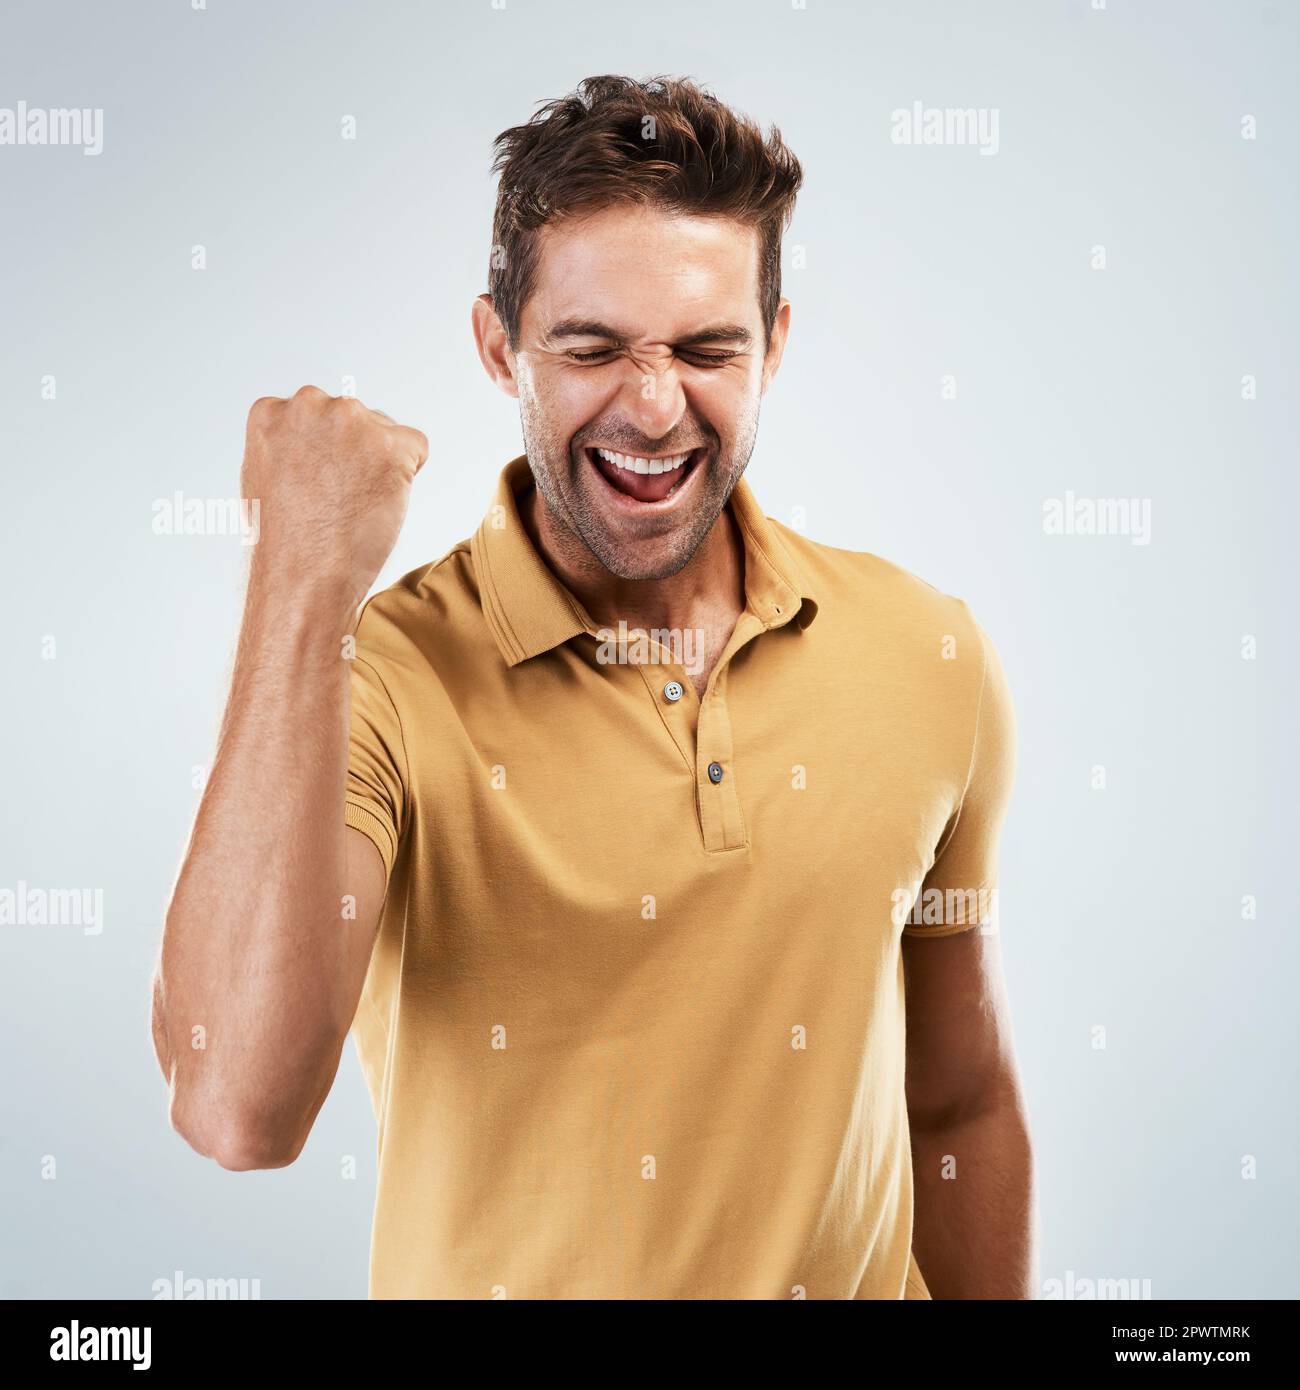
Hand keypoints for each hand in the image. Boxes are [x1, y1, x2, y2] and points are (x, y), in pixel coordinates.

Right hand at [240, 385, 428, 609]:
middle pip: (353, 417)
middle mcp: (309, 404)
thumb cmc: (284, 542)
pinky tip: (381, 503)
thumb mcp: (263, 475)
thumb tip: (317, 439)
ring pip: (384, 432)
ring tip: (354, 504)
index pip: (317, 414)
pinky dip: (409, 475)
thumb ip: (288, 444)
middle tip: (337, 499)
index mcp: (271, 411)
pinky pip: (417, 447)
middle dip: (354, 452)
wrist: (303, 578)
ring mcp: (350, 421)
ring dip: (380, 463)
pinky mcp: (390, 445)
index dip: (324, 454)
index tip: (314, 485)